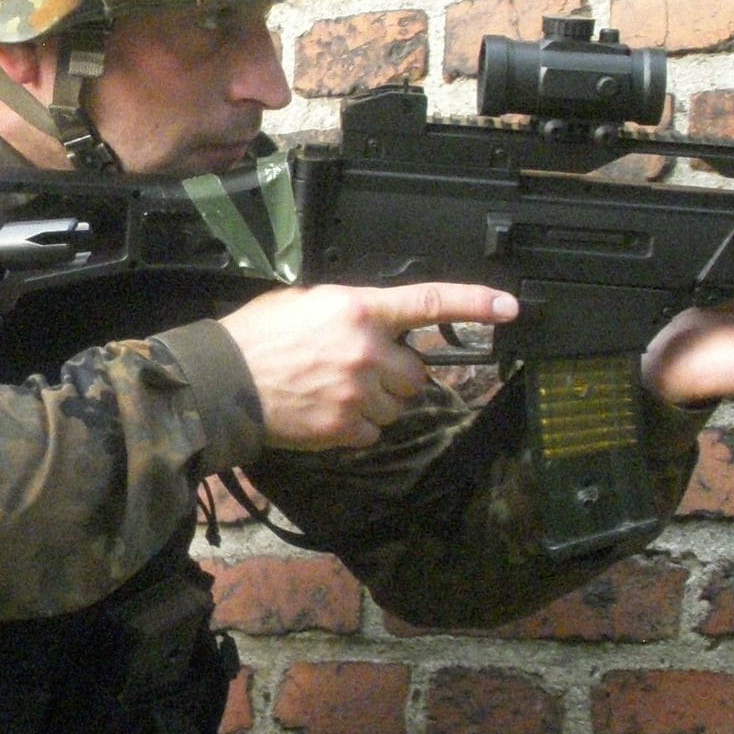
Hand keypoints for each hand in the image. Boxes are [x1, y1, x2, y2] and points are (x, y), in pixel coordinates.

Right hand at [219, 283, 518, 449]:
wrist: (224, 381)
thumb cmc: (257, 337)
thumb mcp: (304, 301)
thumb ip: (350, 309)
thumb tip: (374, 321)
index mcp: (358, 309)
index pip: (430, 303)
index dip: (475, 303)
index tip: (509, 307)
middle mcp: (366, 350)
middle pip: (416, 372)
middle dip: (395, 374)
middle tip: (357, 370)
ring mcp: (358, 393)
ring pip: (397, 405)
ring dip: (376, 402)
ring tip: (333, 391)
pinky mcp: (346, 428)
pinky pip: (374, 432)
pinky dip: (356, 427)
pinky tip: (325, 412)